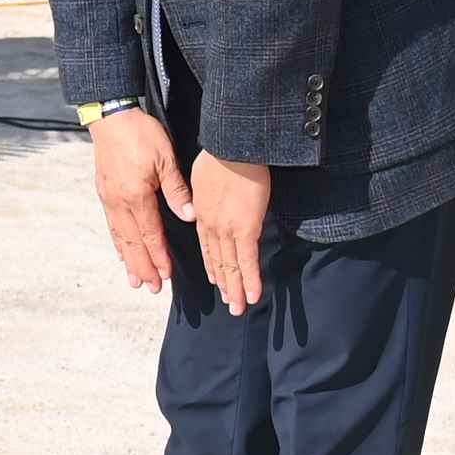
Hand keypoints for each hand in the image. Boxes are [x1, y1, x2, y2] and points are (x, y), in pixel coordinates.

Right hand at [89, 108, 193, 294]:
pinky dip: (118, 242)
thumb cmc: (140, 134)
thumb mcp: (165, 158)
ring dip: (129, 260)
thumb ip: (176, 190)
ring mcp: (110, 198)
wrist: (111, 116)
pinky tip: (122, 252)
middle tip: (151, 288)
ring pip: (120, 237)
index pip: (151, 234)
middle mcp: (120, 202)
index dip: (159, 256)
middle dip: (143, 267)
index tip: (165, 275)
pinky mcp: (105, 192)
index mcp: (137, 195)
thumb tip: (189, 217)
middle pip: (133, 242)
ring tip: (135, 280)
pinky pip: (112, 224)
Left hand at [187, 153, 273, 315]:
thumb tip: (206, 198)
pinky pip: (248, 261)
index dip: (212, 264)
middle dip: (224, 283)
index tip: (214, 278)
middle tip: (228, 302)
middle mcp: (212, 225)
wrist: (233, 146)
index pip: (207, 245)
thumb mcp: (202, 173)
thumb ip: (204, 192)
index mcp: (202, 212)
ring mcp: (229, 229)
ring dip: (236, 289)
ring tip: (238, 307)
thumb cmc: (222, 152)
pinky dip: (250, 280)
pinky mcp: (246, 229)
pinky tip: (252, 296)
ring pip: (232, 266)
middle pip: (219, 260)